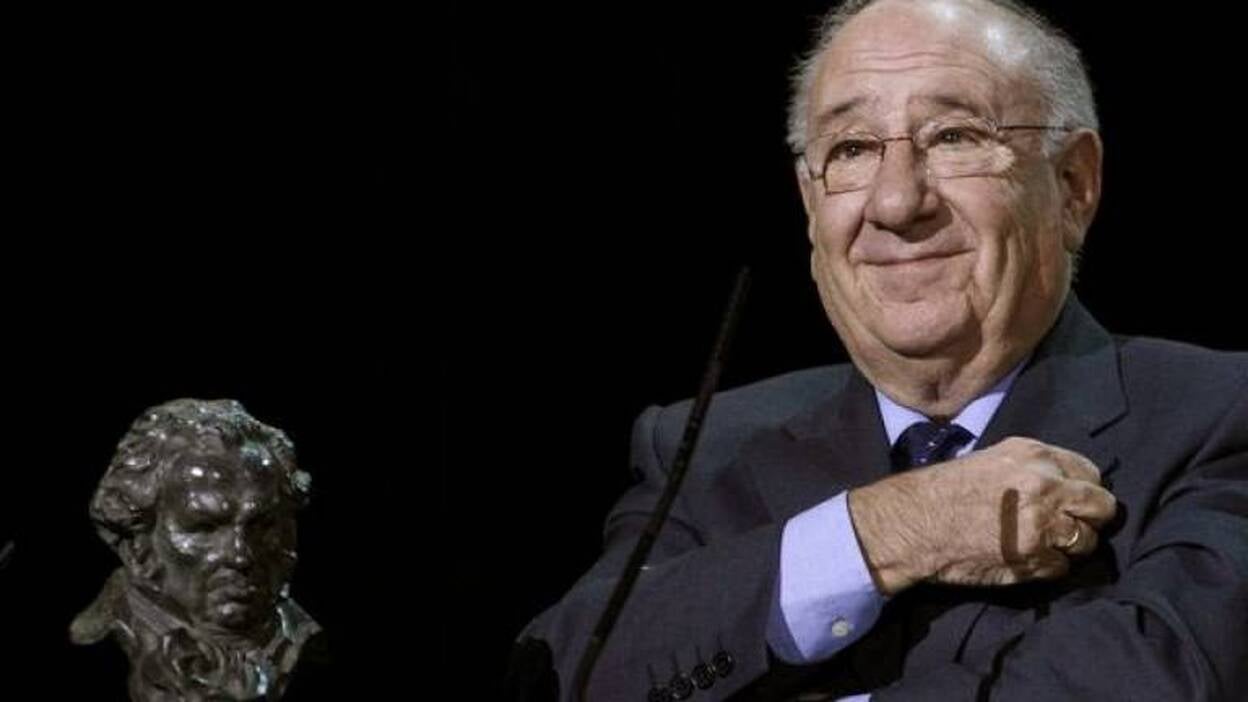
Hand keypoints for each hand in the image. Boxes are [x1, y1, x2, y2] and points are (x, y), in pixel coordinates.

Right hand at [847, 436, 1116, 594]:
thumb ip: (1033, 468)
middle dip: (1090, 519)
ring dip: (1069, 547)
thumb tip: (1065, 484)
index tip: (1071, 502)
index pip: (1091, 474)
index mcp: (1035, 455)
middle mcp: (1046, 485)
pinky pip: (1061, 568)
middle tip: (1069, 527)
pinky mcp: (1034, 558)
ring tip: (1042, 546)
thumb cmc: (943, 490)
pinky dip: (1047, 567)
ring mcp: (1043, 524)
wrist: (913, 523)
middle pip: (1102, 507)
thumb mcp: (992, 459)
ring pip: (1086, 541)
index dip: (1084, 491)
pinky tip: (1024, 560)